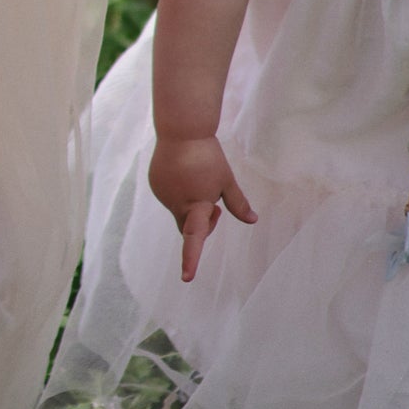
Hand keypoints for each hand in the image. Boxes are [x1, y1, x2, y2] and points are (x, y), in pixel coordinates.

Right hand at [148, 134, 256, 282]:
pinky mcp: (156, 184)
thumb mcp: (226, 180)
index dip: (191, 259)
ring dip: (189, 203)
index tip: (187, 278)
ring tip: (195, 176)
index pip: (194, 239)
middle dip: (202, 222)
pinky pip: (170, 196)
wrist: (182, 130)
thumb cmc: (208, 156)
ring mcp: (163, 194)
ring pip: (178, 209)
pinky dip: (179, 191)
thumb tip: (253, 220)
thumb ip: (238, 203)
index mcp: (196, 205)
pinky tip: (183, 172)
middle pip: (188, 226)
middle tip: (216, 204)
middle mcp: (176, 204)